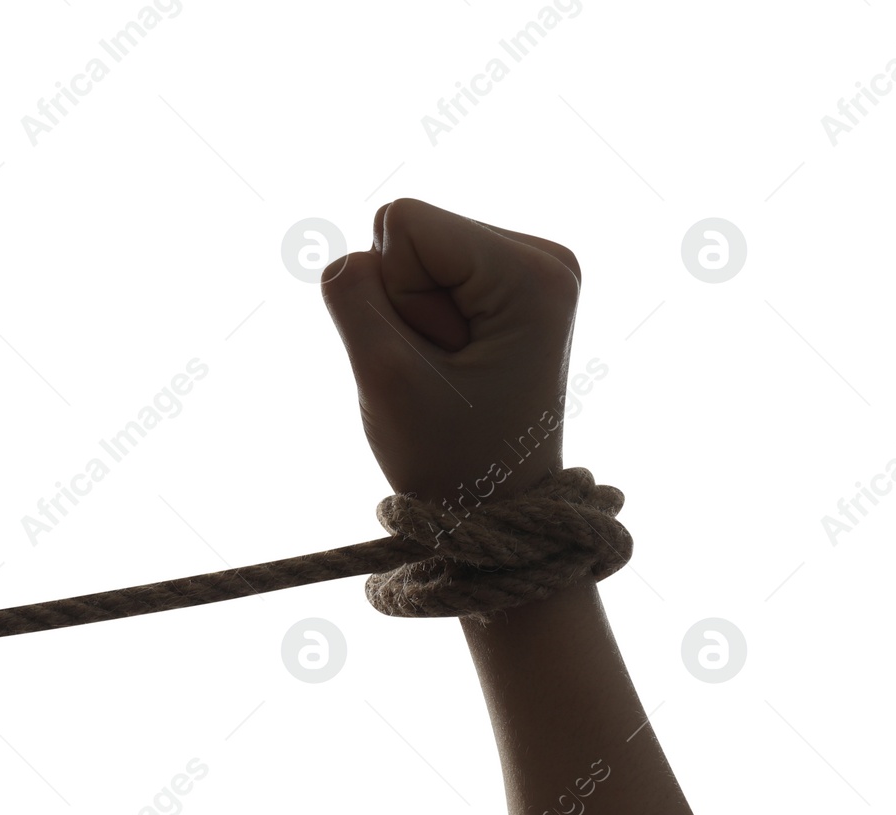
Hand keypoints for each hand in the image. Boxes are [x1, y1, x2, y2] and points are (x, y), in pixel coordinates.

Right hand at [320, 198, 582, 506]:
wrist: (496, 511)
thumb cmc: (448, 457)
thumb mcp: (384, 376)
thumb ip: (351, 293)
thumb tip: (352, 252)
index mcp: (534, 270)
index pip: (402, 221)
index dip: (393, 294)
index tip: (438, 358)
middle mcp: (544, 255)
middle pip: (409, 232)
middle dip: (404, 304)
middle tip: (443, 372)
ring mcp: (531, 268)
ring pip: (410, 252)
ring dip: (410, 316)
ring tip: (449, 372)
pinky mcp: (509, 284)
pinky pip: (423, 272)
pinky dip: (420, 320)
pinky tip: (453, 363)